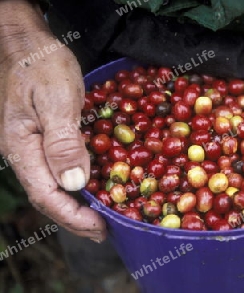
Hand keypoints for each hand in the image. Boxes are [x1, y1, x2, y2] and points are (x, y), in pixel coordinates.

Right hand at [0, 3, 105, 241]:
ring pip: (53, 186)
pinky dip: (78, 186)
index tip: (100, 228)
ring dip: (77, 206)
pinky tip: (93, 189)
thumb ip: (63, 142)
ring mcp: (32, 147)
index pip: (46, 194)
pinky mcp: (44, 140)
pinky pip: (59, 170)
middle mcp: (24, 153)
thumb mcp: (56, 100)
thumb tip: (75, 184)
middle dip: (76, 218)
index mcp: (22, 148)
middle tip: (104, 231)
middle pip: (48, 196)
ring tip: (101, 219)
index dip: (73, 216)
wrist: (28, 45)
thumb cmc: (41, 67)